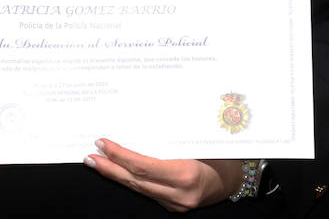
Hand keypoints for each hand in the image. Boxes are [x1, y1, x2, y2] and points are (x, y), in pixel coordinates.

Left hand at [84, 138, 241, 211]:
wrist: (239, 179)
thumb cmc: (222, 154)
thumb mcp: (200, 140)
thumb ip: (172, 138)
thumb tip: (139, 123)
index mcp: (185, 175)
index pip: (142, 167)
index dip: (120, 156)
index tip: (102, 144)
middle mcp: (179, 194)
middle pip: (135, 181)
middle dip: (109, 168)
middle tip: (89, 156)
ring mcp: (176, 203)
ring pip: (138, 189)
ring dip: (116, 175)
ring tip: (97, 162)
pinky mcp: (174, 206)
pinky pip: (147, 192)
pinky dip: (131, 180)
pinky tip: (119, 171)